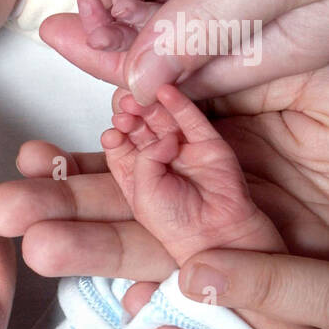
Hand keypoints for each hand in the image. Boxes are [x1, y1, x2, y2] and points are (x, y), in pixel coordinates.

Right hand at [0, 46, 328, 283]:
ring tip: (31, 242)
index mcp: (235, 120)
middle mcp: (229, 179)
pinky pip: (206, 289)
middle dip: (62, 195)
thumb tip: (143, 58)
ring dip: (89, 241)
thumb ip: (227, 65)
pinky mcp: (273, 282)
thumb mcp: (319, 75)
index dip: (86, 127)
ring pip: (152, 239)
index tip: (31, 140)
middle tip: (2, 207)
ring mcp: (246, 232)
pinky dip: (161, 294)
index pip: (143, 119)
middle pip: (129, 189)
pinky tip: (121, 301)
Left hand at [102, 85, 279, 265]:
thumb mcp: (142, 193)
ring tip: (140, 97)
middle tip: (125, 108)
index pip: (121, 145)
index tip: (113, 132)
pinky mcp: (209, 144)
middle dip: (131, 116)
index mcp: (136, 174)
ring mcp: (184, 150)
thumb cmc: (177, 225)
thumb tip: (163, 137)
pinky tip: (167, 92)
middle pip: (141, 128)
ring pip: (164, 120)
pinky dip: (180, 104)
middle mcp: (159, 159)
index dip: (116, 135)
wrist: (215, 236)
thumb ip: (145, 160)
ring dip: (151, 107)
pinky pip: (193, 120)